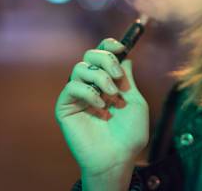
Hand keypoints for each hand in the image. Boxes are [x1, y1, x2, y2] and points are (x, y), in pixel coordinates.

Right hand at [55, 38, 148, 180]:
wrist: (118, 157)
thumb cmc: (130, 133)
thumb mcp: (136, 101)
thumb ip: (128, 78)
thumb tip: (126, 57)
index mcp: (108, 80)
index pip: (102, 52)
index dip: (110, 45)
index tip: (122, 47)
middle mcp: (91, 84)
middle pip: (90, 54)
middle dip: (106, 59)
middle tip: (118, 76)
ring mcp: (77, 95)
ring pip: (80, 68)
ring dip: (100, 77)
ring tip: (111, 96)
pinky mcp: (65, 106)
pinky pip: (72, 86)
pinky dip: (88, 92)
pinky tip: (101, 107)